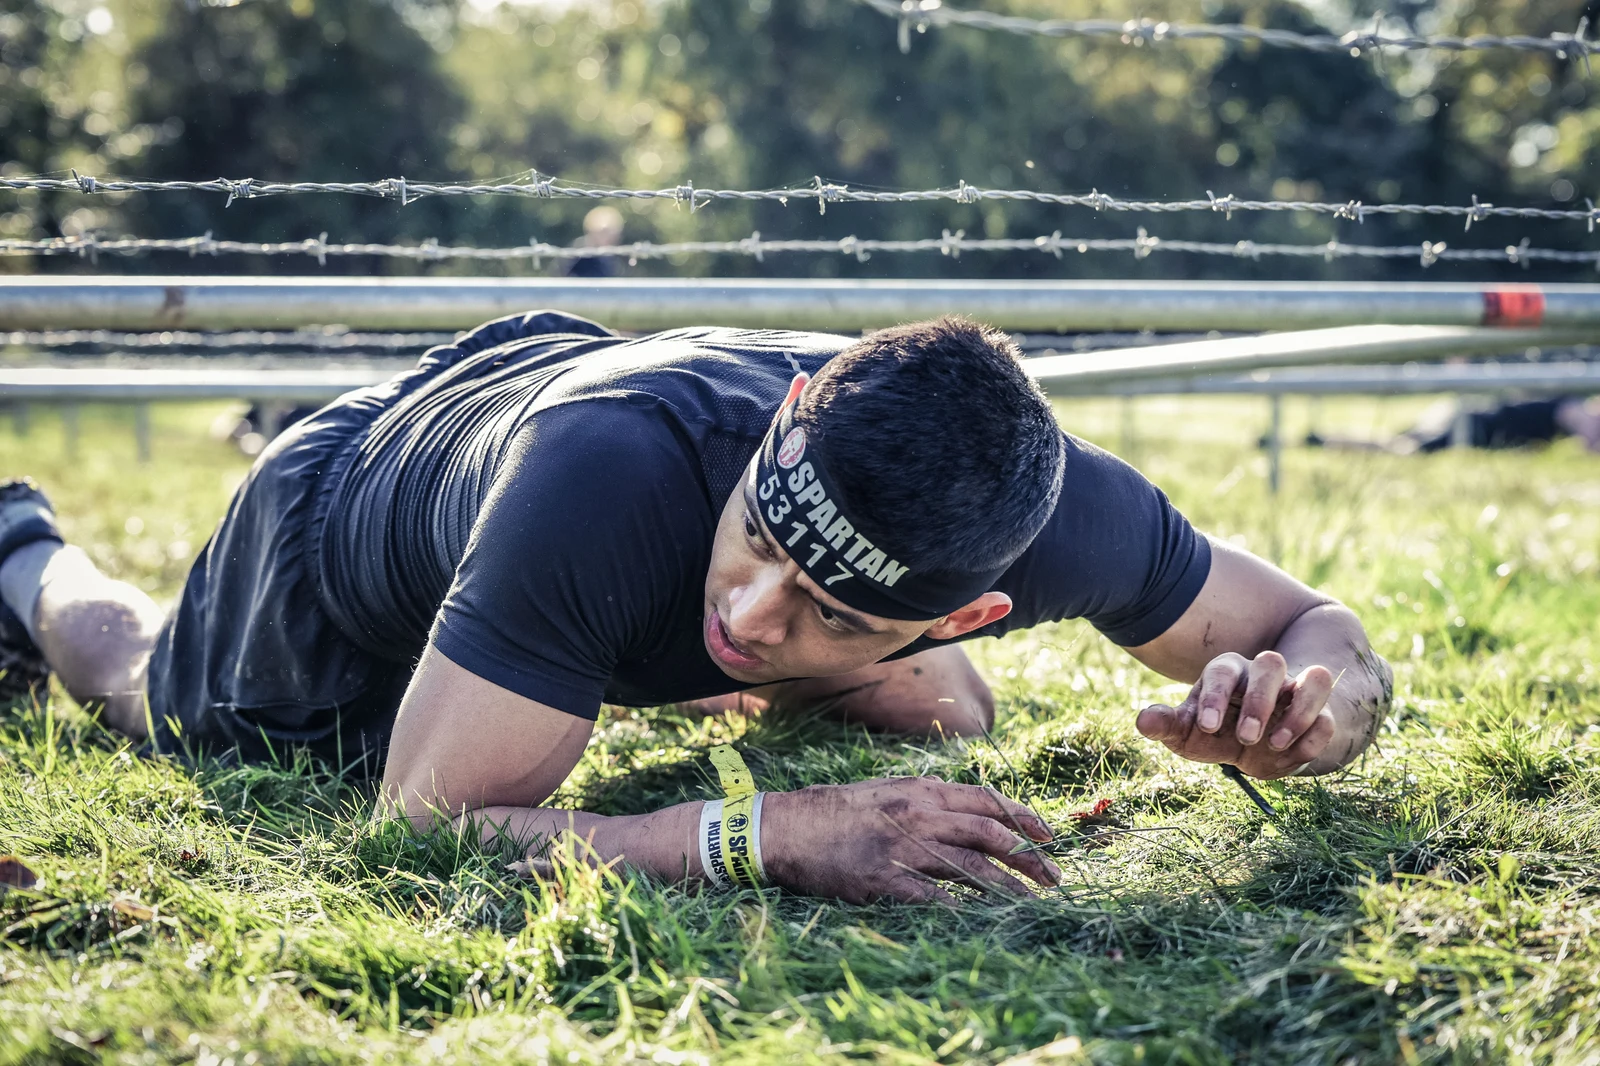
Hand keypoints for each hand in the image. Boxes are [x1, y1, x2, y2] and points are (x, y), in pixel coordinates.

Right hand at [759, 777, 1060, 904]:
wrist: (787, 827)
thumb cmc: (837, 811)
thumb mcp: (888, 792)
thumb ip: (928, 803)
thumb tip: (970, 818)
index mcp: (922, 790)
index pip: (987, 800)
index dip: (1023, 818)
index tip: (1048, 836)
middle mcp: (919, 813)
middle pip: (990, 833)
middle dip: (1028, 857)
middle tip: (1054, 878)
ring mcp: (902, 845)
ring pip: (971, 867)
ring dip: (1007, 887)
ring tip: (1031, 904)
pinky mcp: (884, 877)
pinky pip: (933, 897)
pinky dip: (961, 909)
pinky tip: (981, 920)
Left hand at [1134, 650, 1334, 779]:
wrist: (1251, 751)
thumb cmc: (1214, 732)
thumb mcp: (1186, 732)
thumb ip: (1166, 724)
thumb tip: (1142, 722)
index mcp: (1227, 673)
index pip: (1224, 669)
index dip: (1217, 696)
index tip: (1209, 728)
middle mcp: (1264, 676)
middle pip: (1271, 663)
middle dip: (1260, 700)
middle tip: (1246, 738)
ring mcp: (1296, 694)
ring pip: (1316, 678)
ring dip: (1300, 712)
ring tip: (1274, 743)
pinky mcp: (1320, 717)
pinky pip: (1329, 717)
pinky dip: (1314, 738)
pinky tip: (1292, 756)